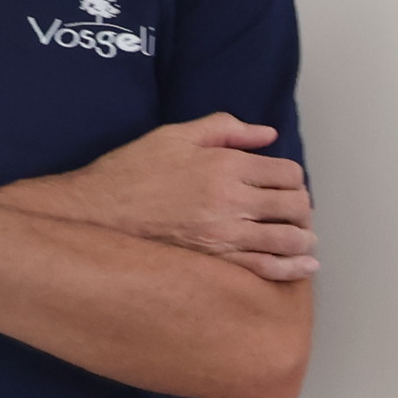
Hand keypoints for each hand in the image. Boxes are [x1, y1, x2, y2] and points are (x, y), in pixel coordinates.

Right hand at [4, 115, 317, 279]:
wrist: (93, 214)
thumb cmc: (131, 172)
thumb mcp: (174, 136)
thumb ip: (224, 128)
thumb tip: (267, 134)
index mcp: (225, 166)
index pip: (288, 173)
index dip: (293, 179)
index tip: (286, 185)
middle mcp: (231, 201)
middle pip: (296, 206)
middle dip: (301, 208)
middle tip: (295, 212)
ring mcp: (224, 235)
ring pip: (288, 239)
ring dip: (303, 238)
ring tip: (302, 238)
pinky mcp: (215, 262)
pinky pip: (266, 269)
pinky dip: (291, 270)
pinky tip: (304, 268)